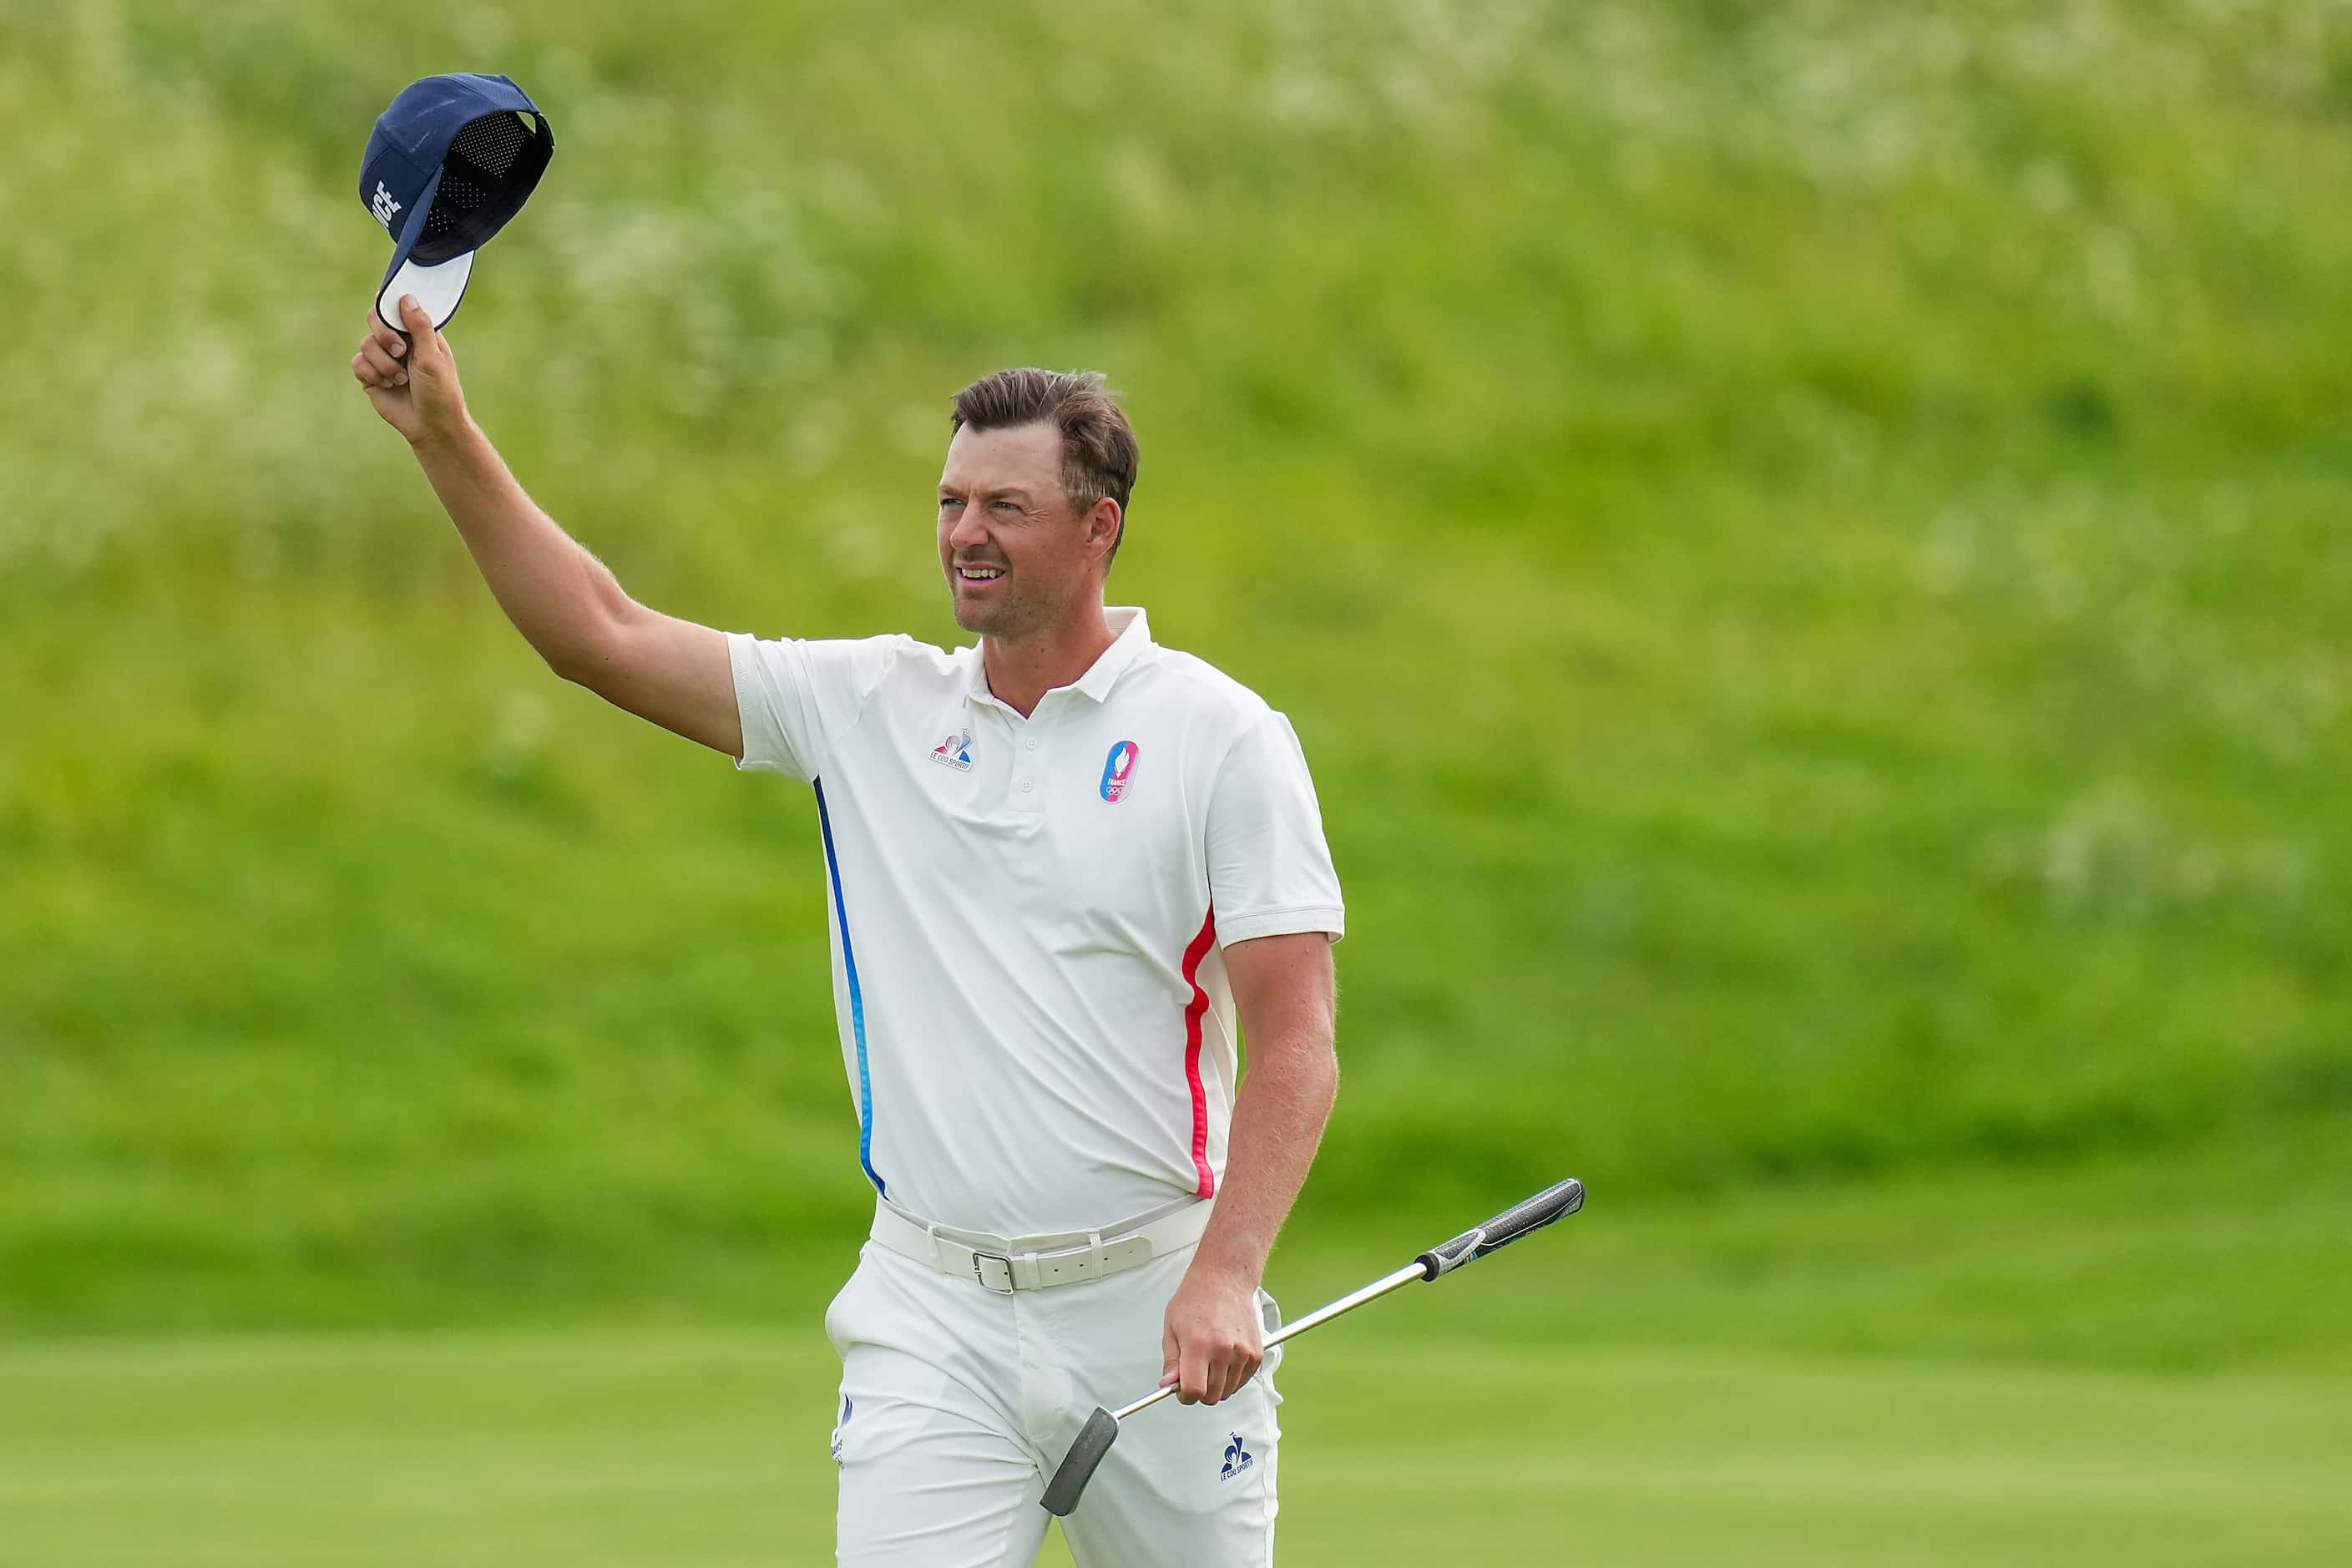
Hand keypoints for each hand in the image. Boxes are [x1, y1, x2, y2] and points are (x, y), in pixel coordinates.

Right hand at [351, 295, 467, 446]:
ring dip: (383, 363)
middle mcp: (401, 343)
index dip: (389, 307)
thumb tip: (407, 297)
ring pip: (366, 343)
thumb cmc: (440, 393)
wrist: (430, 427)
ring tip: (401, 379)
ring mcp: (384, 359)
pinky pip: (358, 363)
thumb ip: (419, 327)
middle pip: (375, 319)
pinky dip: (372, 374)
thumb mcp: (433, 357)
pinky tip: (387, 386)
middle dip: (384, 335)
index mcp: (419, 334)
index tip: (388, 312)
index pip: (397, 308)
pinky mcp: (371, 376)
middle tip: (400, 351)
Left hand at [1160, 1262, 1262, 1405]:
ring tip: (1209, 1362)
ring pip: (1227, 1391)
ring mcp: (1243, 1353)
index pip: (1194, 1391)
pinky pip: (1242, 1381)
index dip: (1185, 1395)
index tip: (1182, 1389)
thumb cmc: (1195, 1299)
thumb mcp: (1171, 1329)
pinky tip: (1223, 1360)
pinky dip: (1231, 1378)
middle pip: (1212, 1396)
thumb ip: (1171, 1362)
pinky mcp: (1256, 1353)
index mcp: (1199, 1345)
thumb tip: (1169, 1385)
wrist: (1223, 1280)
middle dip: (1200, 1391)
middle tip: (1194, 1373)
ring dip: (1216, 1385)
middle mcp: (1223, 1350)